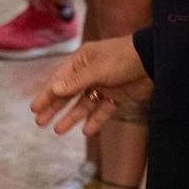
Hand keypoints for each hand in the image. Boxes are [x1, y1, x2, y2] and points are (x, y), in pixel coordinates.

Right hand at [31, 35, 152, 136]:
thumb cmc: (123, 58)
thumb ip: (76, 81)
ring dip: (71, 116)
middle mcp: (90, 73)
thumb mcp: (97, 69)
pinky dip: (95, 120)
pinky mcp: (118, 95)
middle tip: (40, 123)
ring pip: (84, 104)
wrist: (154, 60)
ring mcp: (104, 84)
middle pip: (68, 93)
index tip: (34, 108)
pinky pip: (103, 110)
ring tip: (58, 131)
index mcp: (82, 60)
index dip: (46, 95)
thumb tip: (53, 89)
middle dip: (54, 108)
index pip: (59, 80)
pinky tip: (86, 130)